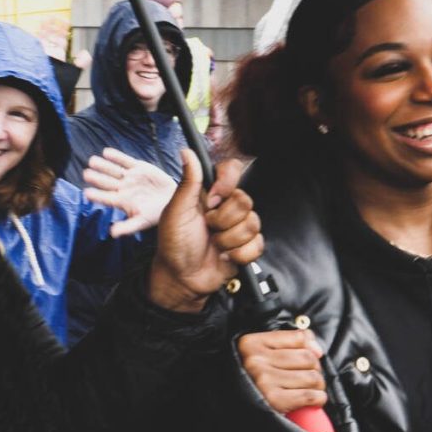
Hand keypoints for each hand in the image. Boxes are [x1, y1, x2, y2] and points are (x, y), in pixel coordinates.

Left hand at [82, 148, 175, 236]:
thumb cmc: (156, 214)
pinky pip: (125, 161)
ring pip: (113, 170)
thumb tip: (112, 234)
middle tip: (86, 174)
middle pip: (106, 182)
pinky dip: (117, 157)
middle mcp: (122, 188)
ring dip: (103, 165)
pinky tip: (106, 153)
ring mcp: (129, 177)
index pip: (106, 198)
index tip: (87, 193)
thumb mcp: (142, 222)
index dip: (97, 195)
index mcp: (121, 201)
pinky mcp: (138, 167)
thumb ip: (127, 227)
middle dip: (96, 178)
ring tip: (93, 161)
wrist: (172, 199)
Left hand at [148, 150, 262, 312]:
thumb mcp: (176, 211)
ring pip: (253, 224)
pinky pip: (257, 244)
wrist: (182, 279)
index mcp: (210, 193)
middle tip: (207, 228)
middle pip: (245, 200)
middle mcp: (226, 207)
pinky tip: (225, 257)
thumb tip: (187, 151)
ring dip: (229, 240)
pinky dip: (239, 254)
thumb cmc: (174, 245)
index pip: (232, 170)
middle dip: (223, 220)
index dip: (227, 182)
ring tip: (214, 245)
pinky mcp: (247, 247)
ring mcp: (238, 227)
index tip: (214, 198)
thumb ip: (188, 182)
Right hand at [237, 329, 326, 413]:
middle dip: (315, 369)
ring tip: (311, 389)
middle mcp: (256, 360)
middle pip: (307, 357)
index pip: (299, 337)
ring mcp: (264, 380)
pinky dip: (318, 398)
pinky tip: (314, 400)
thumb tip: (318, 350)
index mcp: (252, 344)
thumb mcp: (260, 355)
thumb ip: (289, 343)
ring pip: (311, 376)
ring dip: (318, 385)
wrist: (229, 408)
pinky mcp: (273, 400)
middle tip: (310, 377)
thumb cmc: (249, 380)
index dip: (311, 348)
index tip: (312, 357)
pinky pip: (309, 395)